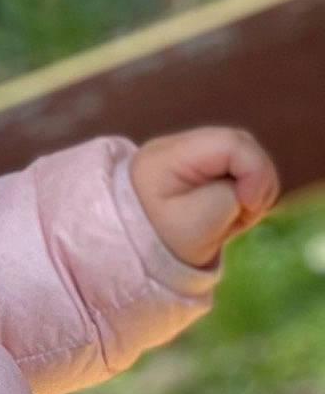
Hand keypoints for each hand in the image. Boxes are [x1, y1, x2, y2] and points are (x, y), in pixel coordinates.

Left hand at [129, 127, 278, 268]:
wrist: (135, 250)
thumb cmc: (162, 241)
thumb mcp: (196, 226)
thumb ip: (229, 198)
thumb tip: (248, 186)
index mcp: (170, 155)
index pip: (231, 143)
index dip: (254, 171)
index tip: (249, 206)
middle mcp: (179, 144)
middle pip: (242, 144)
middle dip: (257, 179)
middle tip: (248, 212)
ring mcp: (190, 152)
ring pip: (244, 155)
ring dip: (253, 185)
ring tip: (239, 214)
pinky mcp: (201, 165)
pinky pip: (238, 168)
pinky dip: (246, 189)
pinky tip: (234, 210)